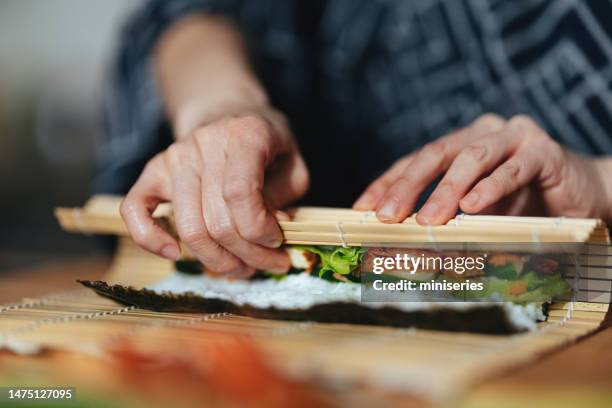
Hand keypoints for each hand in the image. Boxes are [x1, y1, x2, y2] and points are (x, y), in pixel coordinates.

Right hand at [120, 111, 308, 276]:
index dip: (260, 229)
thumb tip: (268, 234)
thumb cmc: (267, 146)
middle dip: (250, 255)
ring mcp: (174, 157)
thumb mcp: (294, 166)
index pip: (239, 193)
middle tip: (271, 263)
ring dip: (219, 260)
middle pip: (218, 222)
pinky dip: (150, 240)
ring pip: (190, 229)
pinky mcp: (153, 172)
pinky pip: (135, 210)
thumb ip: (285, 200)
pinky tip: (176, 254)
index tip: (277, 240)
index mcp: (244, 134)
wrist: (229, 113)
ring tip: (244, 266)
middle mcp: (204, 142)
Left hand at [354, 114, 611, 224]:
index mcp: (461, 144)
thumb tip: (403, 237)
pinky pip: (513, 169)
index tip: (362, 208)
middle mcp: (483, 132)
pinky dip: (490, 188)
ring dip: (447, 190)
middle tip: (386, 215)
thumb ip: (449, 214)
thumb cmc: (525, 203)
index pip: (416, 160)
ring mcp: (514, 136)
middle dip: (408, 186)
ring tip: (427, 220)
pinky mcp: (544, 151)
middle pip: (437, 154)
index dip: (388, 183)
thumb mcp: (477, 210)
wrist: (585, 195)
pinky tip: (471, 207)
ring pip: (472, 158)